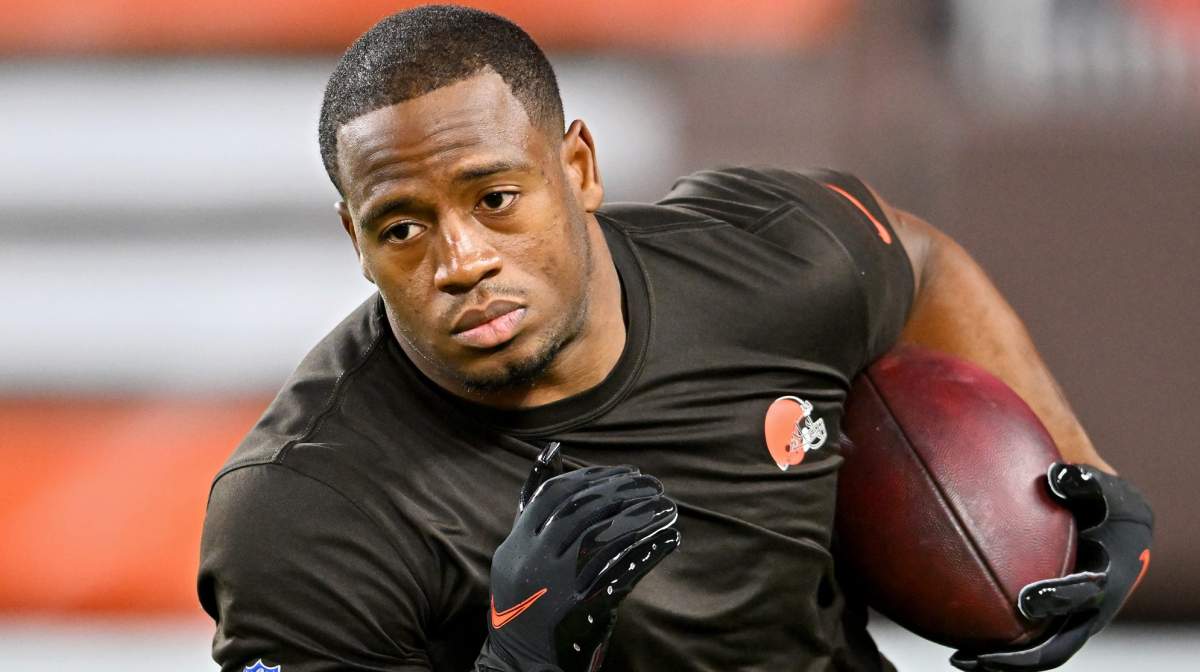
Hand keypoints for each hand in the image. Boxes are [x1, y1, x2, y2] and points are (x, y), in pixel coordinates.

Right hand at [475, 443, 680, 671]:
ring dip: (643, 520)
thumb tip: (553, 450)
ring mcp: (557, 587)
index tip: (626, 473)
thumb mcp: (518, 552)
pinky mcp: (584, 610)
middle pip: (585, 513)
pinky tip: (669, 540)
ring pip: (607, 540)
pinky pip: (623, 573)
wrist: (521, 662)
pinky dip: (649, 553)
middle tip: (654, 485)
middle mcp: (533, 562)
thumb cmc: (526, 597)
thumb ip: (534, 505)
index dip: (594, 478)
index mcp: (516, 545)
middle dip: (624, 494)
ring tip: (668, 509)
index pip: (557, 495)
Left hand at [950, 463, 1152, 670]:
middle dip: (1026, 653)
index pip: (1089, 594)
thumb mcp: (1096, 487)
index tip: (1029, 599)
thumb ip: (1082, 482)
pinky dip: (998, 646)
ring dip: (1007, 660)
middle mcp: (1094, 608)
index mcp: (1112, 576)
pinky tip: (958, 644)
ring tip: (964, 660)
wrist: (1106, 516)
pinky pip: (1025, 639)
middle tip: (988, 656)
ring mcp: (1073, 620)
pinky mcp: (1052, 621)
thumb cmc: (1096, 496)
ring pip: (1042, 650)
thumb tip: (1058, 476)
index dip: (1061, 597)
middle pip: (1062, 642)